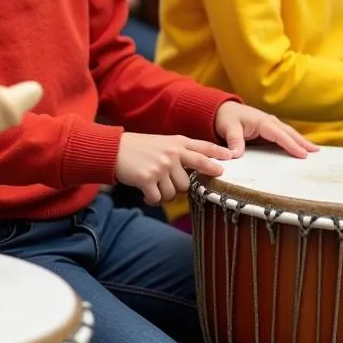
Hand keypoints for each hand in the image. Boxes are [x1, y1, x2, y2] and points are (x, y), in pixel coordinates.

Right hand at [115, 132, 230, 204]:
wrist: (113, 149)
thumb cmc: (139, 148)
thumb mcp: (163, 143)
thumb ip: (181, 153)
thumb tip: (197, 174)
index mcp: (177, 143)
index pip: (203, 148)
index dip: (217, 154)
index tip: (230, 159)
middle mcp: (172, 154)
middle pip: (189, 182)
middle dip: (177, 186)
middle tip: (164, 180)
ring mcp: (160, 166)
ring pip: (173, 193)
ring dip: (163, 193)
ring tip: (152, 183)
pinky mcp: (148, 178)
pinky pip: (159, 199)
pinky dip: (152, 199)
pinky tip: (145, 191)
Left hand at [213, 102, 318, 157]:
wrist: (222, 110)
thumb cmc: (226, 118)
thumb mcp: (228, 128)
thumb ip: (234, 140)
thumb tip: (236, 154)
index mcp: (261, 121)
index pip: (279, 134)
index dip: (291, 144)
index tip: (303, 154)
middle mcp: (269, 121)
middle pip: (288, 132)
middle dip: (302, 142)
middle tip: (316, 152)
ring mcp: (270, 124)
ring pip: (288, 133)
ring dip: (301, 140)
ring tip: (315, 150)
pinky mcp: (269, 129)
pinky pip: (284, 135)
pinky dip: (294, 140)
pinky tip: (301, 147)